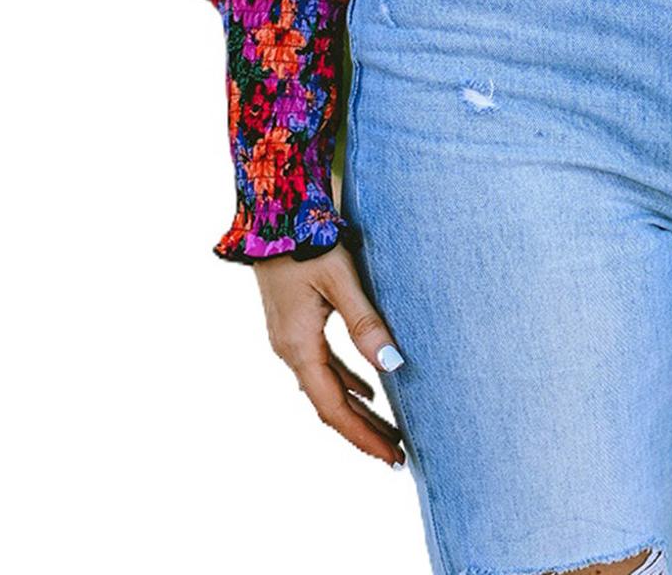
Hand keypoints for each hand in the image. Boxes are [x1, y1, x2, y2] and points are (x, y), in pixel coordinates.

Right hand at [253, 242, 408, 467]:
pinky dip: (346, 383)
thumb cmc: (308, 241)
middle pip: (330, 405)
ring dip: (357, 410)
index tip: (392, 456)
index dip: (363, 435)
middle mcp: (289, 350)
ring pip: (327, 388)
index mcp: (298, 346)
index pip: (333, 407)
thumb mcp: (341, 279)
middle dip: (363, 431)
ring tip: (390, 430)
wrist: (272, 214)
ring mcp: (289, 338)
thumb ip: (365, 323)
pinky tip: (368, 390)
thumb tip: (393, 366)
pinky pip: (323, 367)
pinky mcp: (295, 325)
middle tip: (398, 456)